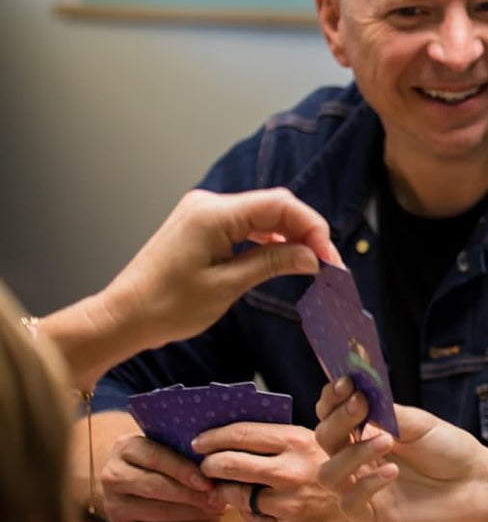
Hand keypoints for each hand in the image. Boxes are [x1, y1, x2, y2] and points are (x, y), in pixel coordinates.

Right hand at [96, 423, 226, 521]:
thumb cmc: (163, 460)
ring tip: (218, 509)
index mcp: (124, 448)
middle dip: (192, 494)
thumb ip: (186, 449)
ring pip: (159, 512)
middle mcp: (112, 477)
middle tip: (219, 498)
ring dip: (194, 512)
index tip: (208, 481)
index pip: (156, 458)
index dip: (184, 471)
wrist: (133, 485)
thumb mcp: (169, 446)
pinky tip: (207, 520)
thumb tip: (219, 459)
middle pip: (156, 487)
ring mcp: (114, 507)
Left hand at [103, 187, 340, 350]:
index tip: (329, 258)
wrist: (124, 317)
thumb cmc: (167, 306)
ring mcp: (204, 214)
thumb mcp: (227, 286)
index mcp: (213, 214)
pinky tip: (282, 258)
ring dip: (289, 236)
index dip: (312, 227)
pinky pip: (246, 225)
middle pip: (274, 206)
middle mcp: (209, 205)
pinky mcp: (202, 227)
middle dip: (305, 231)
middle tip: (325, 264)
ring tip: (309, 264)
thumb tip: (311, 257)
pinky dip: (268, 240)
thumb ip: (272, 263)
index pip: (279, 205)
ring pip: (262, 215)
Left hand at [194, 421, 388, 521]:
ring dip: (228, 489)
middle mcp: (290, 471)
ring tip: (231, 486)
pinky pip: (252, 518)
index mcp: (298, 441)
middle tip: (205, 465)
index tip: (199, 440)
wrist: (374, 510)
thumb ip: (280, 439)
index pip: (242, 434)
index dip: (213, 437)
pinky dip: (249, 510)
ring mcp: (288, 504)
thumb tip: (233, 434)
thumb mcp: (318, 442)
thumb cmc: (343, 469)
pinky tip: (257, 504)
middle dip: (209, 464)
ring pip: (236, 495)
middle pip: (229, 464)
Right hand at [314, 378, 487, 521]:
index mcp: (367, 433)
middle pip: (324, 439)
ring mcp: (361, 488)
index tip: (344, 384)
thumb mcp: (419, 424)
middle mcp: (358, 460)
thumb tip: (357, 395)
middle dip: (338, 420)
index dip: (331, 400)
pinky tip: (392, 472)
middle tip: (360, 406)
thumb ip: (386, 413)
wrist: (477, 484)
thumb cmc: (450, 451)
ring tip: (387, 442)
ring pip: (328, 473)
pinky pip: (349, 503)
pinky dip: (366, 484)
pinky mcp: (371, 516)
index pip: (332, 415)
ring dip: (351, 454)